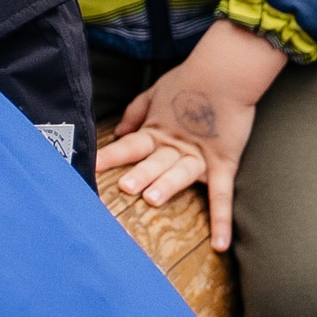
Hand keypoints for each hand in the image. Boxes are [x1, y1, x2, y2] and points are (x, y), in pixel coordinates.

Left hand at [94, 18, 289, 251]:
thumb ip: (136, 112)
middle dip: (140, 173)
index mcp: (156, 131)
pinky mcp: (223, 163)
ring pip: (181, 174)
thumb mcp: (155, 91)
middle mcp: (174, 146)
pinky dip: (222, 219)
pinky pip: (222, 195)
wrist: (226, 72)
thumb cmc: (190, 79)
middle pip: (154, 162)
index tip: (91, 166)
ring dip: (167, 185)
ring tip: (152, 197)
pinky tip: (220, 243)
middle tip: (125, 185)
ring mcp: (199, 156)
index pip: (129, 146)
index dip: (110, 156)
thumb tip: (119, 133)